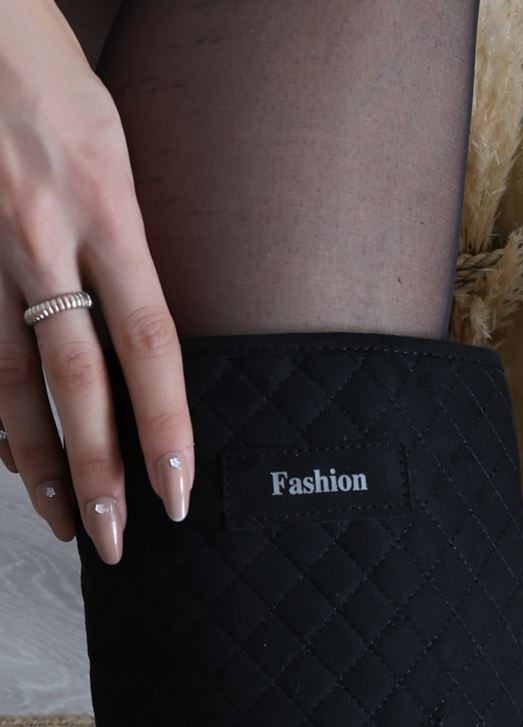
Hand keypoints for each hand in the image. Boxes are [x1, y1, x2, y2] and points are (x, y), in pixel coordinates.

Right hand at [0, 0, 191, 561]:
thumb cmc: (41, 67)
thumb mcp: (109, 141)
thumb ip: (124, 235)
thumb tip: (142, 333)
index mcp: (104, 203)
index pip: (149, 341)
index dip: (166, 423)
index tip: (181, 488)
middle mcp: (41, 231)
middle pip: (75, 379)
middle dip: (96, 469)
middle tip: (115, 540)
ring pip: (7, 376)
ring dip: (35, 460)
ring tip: (60, 522)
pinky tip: (6, 456)